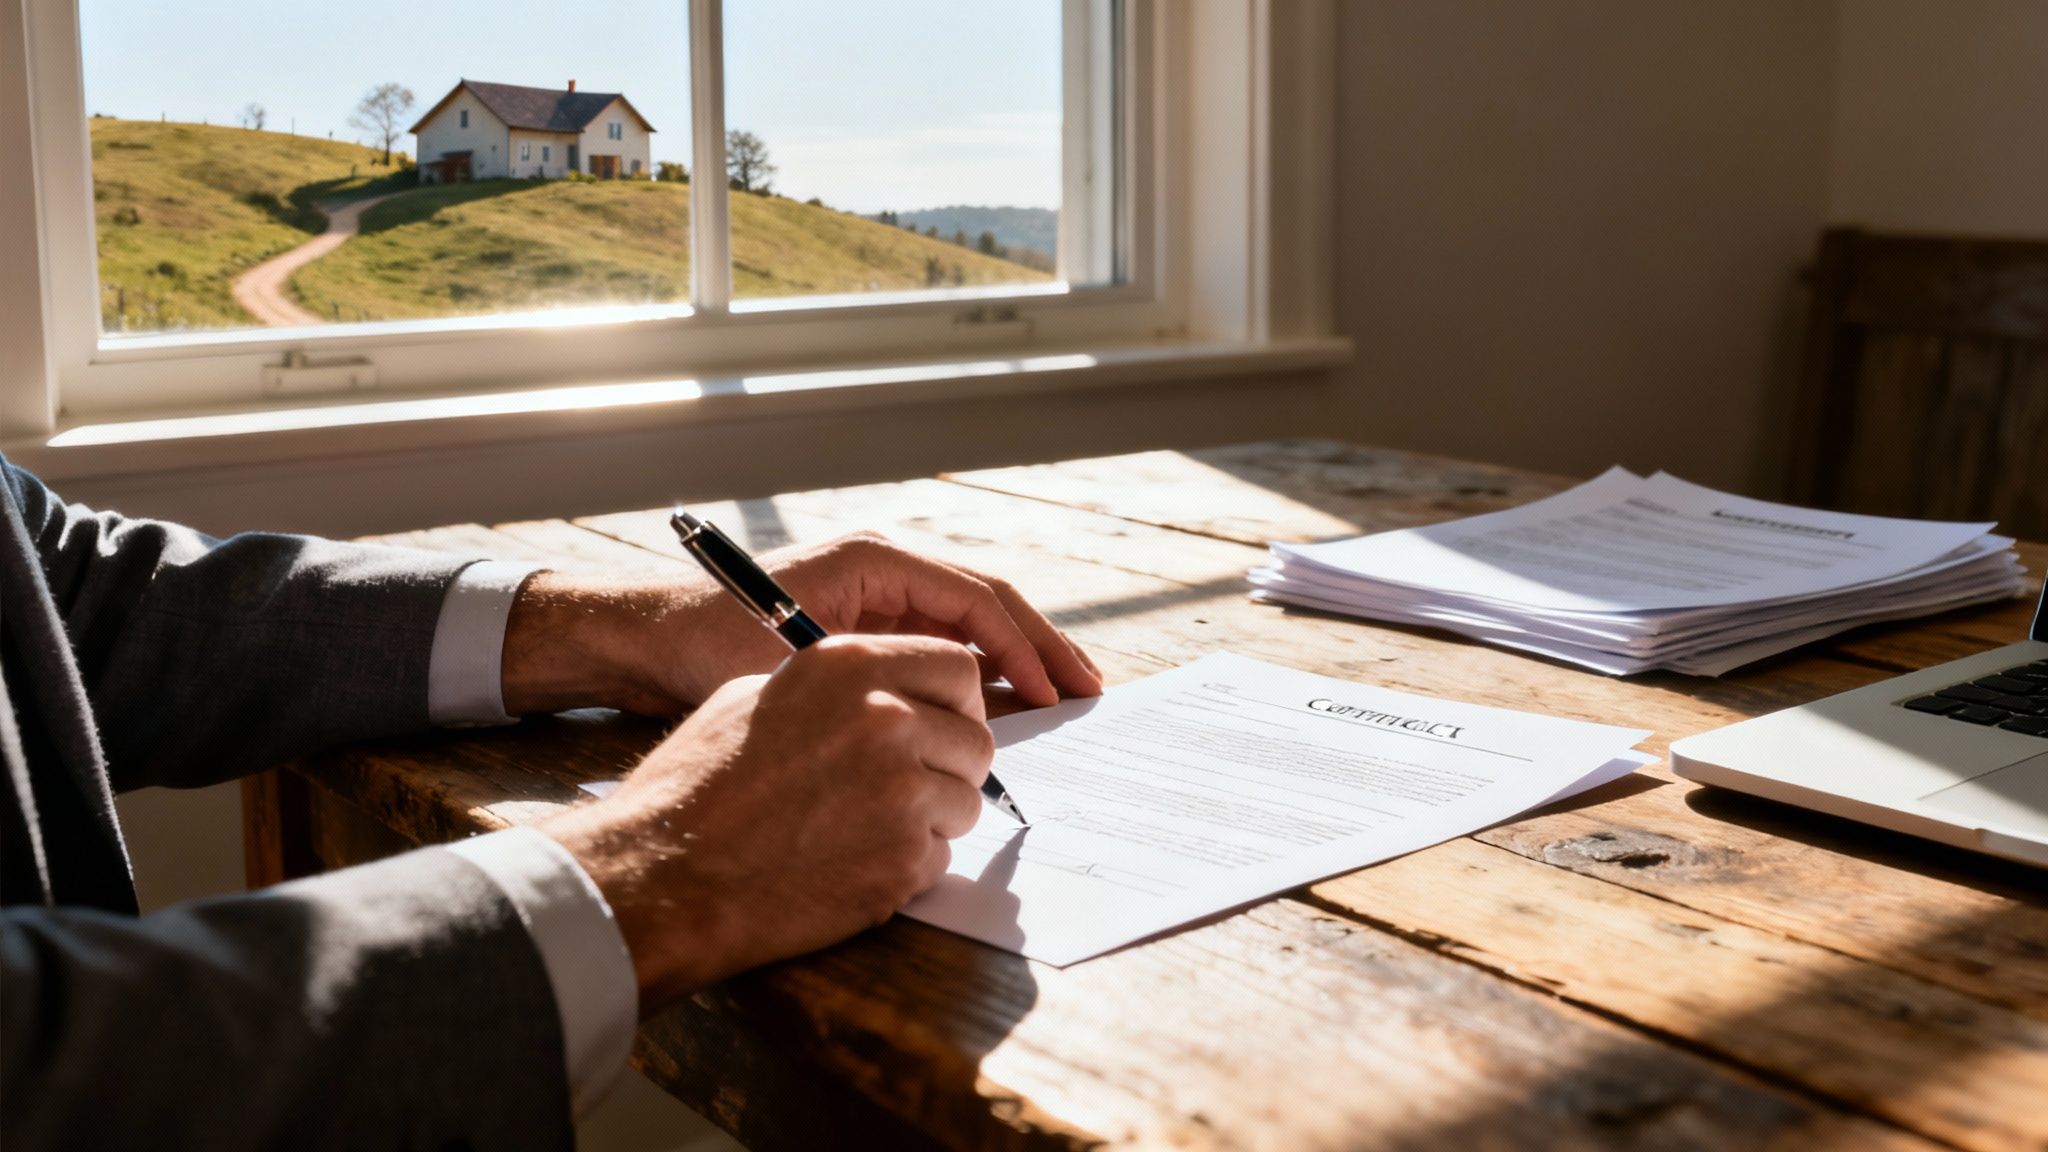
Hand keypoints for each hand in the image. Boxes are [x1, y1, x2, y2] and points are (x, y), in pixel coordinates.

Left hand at [500, 531, 1101, 715]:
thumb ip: (873, 679)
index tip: (1056, 691)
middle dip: (1042, 647)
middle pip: (987, 603)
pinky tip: (1007, 709)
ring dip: (1019, 659)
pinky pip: (942, 645)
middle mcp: (883, 569)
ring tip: (1068, 698)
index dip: (1023, 646)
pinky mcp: (869, 625)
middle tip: (1091, 690)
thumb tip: (954, 709)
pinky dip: (980, 672)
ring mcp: (878, 595)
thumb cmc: (702, 648)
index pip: (974, 598)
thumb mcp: (790, 664)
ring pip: (971, 625)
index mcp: (872, 561)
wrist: (644, 643)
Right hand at [538, 635, 992, 1007]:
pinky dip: (907, 867)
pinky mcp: (903, 860)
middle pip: (975, 739)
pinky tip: (849, 864)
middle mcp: (886, 718)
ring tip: (863, 829)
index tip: (943, 721)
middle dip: (950, 765)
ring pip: (965, 802)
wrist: (664, 873)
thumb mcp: (757, 697)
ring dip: (931, 820)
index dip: (956, 700)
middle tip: (908, 787)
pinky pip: (940, 858)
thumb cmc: (697, 787)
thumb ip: (835, 688)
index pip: (956, 666)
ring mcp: (902, 792)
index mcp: (850, 666)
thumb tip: (886, 693)